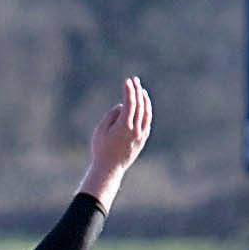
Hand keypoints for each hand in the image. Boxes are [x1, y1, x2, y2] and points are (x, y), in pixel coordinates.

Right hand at [79, 76, 152, 208]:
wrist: (109, 169)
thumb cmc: (101, 149)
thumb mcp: (100, 130)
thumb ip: (112, 115)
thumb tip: (122, 107)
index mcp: (124, 126)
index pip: (129, 103)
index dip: (129, 90)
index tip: (127, 81)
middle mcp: (135, 129)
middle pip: (139, 105)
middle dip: (136, 91)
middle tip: (134, 81)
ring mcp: (141, 134)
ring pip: (146, 113)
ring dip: (144, 100)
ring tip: (141, 90)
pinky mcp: (142, 139)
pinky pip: (147, 121)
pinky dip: (146, 111)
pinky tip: (144, 106)